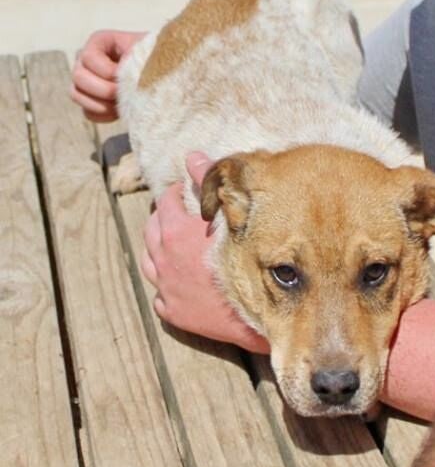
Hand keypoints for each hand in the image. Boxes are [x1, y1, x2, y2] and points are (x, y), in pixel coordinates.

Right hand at [70, 29, 145, 121]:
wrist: (160, 71)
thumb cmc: (153, 55)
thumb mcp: (146, 50)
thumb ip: (132, 58)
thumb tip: (119, 73)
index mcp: (99, 42)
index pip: (88, 57)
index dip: (107, 70)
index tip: (127, 75)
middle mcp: (87, 60)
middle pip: (78, 77)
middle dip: (103, 89)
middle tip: (123, 94)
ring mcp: (86, 81)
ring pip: (76, 94)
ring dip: (101, 104)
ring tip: (122, 104)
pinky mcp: (91, 100)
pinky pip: (87, 112)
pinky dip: (102, 115)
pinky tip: (120, 112)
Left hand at [142, 152, 269, 352]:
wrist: (254, 310)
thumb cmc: (248, 259)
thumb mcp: (231, 214)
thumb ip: (209, 182)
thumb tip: (193, 155)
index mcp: (175, 232)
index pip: (165, 202)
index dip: (177, 192)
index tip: (188, 191)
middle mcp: (163, 259)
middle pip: (151, 230)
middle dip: (163, 217)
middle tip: (179, 214)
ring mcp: (166, 287)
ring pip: (148, 262)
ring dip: (158, 249)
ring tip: (174, 244)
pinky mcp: (172, 312)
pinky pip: (159, 295)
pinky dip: (166, 283)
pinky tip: (179, 279)